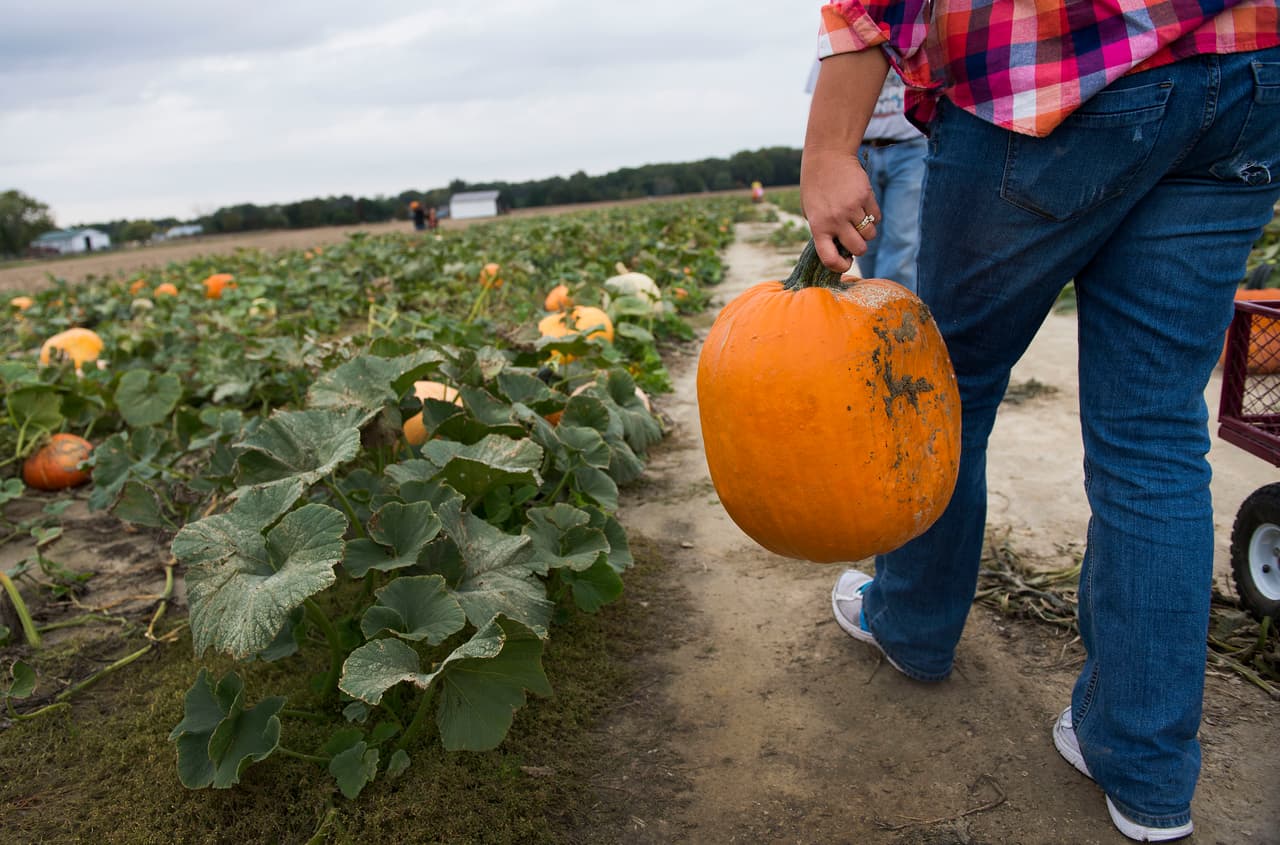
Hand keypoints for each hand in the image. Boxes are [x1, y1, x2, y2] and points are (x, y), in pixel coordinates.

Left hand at [800, 148, 879, 272]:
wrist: (827, 157)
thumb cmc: (816, 186)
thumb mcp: (810, 211)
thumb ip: (822, 230)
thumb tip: (838, 251)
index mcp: (818, 226)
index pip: (829, 258)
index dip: (840, 266)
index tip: (845, 263)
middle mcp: (835, 220)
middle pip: (859, 249)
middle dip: (859, 248)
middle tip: (855, 239)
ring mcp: (852, 208)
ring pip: (870, 235)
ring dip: (867, 232)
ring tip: (858, 221)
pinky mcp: (866, 196)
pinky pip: (877, 218)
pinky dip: (874, 217)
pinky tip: (864, 209)